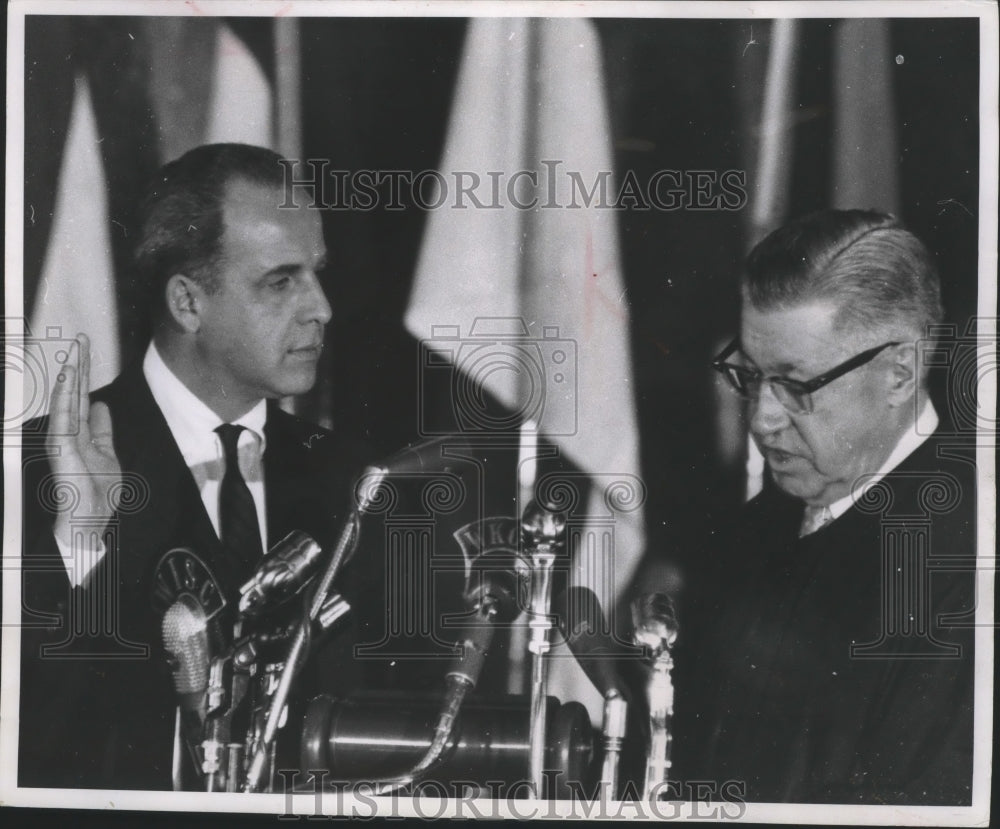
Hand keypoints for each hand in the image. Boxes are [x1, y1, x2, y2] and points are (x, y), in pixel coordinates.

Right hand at [46, 333, 121, 545]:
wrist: (89, 518)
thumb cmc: (96, 491)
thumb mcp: (108, 453)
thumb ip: (103, 429)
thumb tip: (101, 406)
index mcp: (81, 432)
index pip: (82, 396)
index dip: (85, 374)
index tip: (86, 352)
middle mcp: (70, 431)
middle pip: (74, 391)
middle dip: (79, 364)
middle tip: (81, 338)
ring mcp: (63, 437)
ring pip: (67, 398)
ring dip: (71, 372)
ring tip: (75, 349)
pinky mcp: (61, 445)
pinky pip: (62, 414)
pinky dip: (63, 394)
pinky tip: (67, 375)